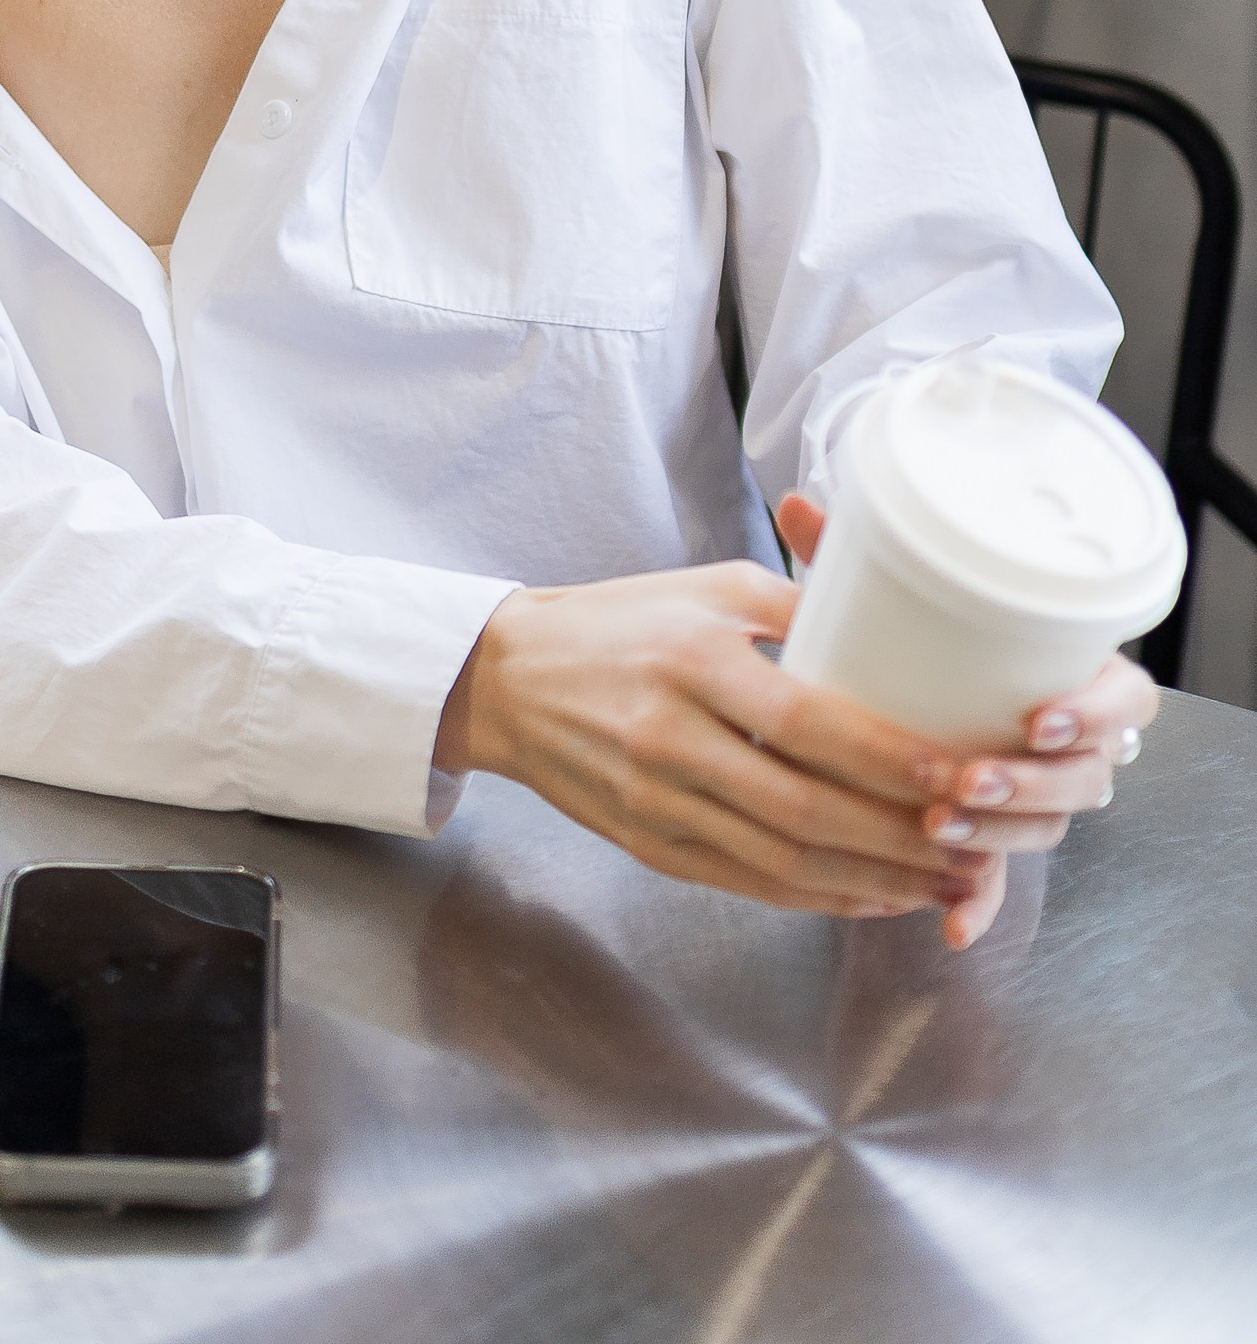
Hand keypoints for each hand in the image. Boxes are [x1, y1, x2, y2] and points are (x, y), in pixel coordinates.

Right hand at [434, 563, 998, 924]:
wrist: (507, 678)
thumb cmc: (619, 621)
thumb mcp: (707, 588)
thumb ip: (797, 608)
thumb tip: (896, 636)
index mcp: (692, 660)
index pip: (808, 722)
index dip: (890, 759)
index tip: (960, 774)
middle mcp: (672, 737)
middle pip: (805, 809)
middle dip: (902, 837)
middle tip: (977, 843)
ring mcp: (657, 802)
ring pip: (782, 862)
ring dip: (874, 881)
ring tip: (945, 882)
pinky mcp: (649, 847)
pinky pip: (749, 884)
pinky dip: (819, 898)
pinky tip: (874, 894)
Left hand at [775, 492, 1160, 947]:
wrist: (911, 692)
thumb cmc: (918, 640)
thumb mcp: (893, 599)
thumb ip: (854, 556)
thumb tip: (794, 500)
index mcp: (1069, 676)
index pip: (1123, 700)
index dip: (1095, 713)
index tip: (1038, 716)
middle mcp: (1066, 744)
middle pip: (1086, 778)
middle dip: (1030, 782)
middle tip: (971, 774)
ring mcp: (1034, 797)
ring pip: (1045, 829)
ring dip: (999, 833)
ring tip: (940, 823)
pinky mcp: (994, 842)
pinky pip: (998, 883)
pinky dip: (976, 904)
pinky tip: (951, 924)